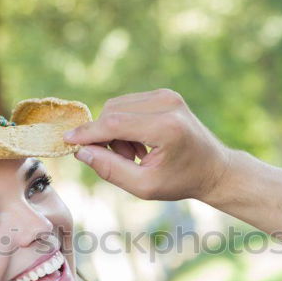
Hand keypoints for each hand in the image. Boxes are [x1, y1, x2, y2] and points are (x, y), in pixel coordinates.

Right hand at [63, 89, 232, 201]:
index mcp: (166, 128)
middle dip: (106, 136)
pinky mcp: (164, 94)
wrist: (214, 168)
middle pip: (112, 111)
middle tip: (123, 160)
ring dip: (115, 131)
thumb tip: (81, 152)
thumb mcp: (144, 186)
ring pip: (117, 106)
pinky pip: (128, 104)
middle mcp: (167, 104)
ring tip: (136, 154)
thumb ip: (110, 170)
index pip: (114, 123)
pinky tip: (141, 143)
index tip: (67, 141)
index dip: (88, 133)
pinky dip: (125, 124)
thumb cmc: (181, 181)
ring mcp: (167, 95)